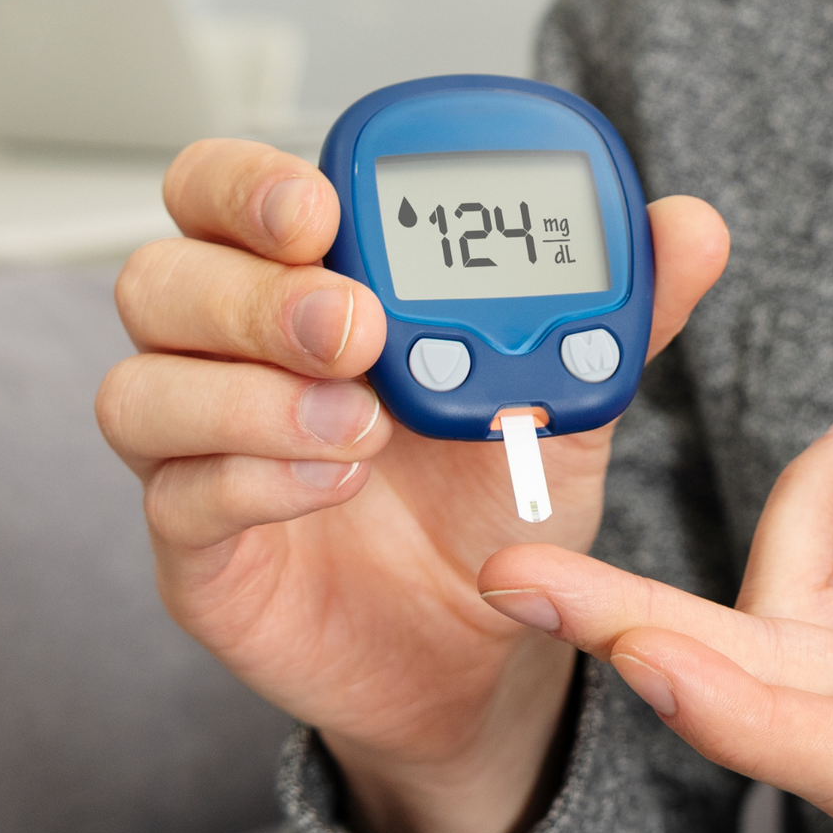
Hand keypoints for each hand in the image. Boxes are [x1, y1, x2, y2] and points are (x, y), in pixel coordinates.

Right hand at [96, 139, 728, 832]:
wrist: (490, 649)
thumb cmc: (500, 497)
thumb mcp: (571, 396)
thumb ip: (618, 307)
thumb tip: (692, 222)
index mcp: (309, 282)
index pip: (223, 193)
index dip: (250, 184)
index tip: (324, 208)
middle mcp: (234, 355)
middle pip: (162, 278)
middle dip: (254, 294)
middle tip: (357, 328)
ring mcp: (202, 452)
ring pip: (140, 389)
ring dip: (251, 396)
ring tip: (364, 428)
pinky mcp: (198, 550)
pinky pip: (175, 499)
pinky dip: (252, 481)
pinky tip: (334, 488)